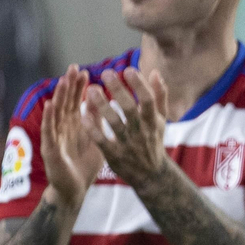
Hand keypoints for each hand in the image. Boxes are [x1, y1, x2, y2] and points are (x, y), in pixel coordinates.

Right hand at [39, 66, 103, 208]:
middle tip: (72, 68)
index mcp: (74, 125)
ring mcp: (54, 138)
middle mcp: (62, 128)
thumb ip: (96, 120)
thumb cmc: (85, 165)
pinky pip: (49, 131)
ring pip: (56, 114)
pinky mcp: (50, 149)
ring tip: (62, 81)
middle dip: (68, 86)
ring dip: (58, 97)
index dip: (78, 88)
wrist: (75, 190)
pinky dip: (49, 118)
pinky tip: (50, 105)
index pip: (75, 102)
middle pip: (64, 103)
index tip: (83, 72)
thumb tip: (101, 99)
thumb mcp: (95, 138)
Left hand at [84, 67, 170, 189]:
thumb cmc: (153, 141)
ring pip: (114, 123)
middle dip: (119, 90)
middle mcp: (141, 131)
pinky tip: (83, 115)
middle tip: (106, 73)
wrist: (151, 175)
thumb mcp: (160, 120)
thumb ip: (159, 96)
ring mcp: (128, 144)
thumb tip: (156, 72)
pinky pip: (102, 141)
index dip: (139, 85)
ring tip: (91, 89)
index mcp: (152, 121)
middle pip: (130, 109)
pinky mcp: (114, 155)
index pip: (148, 100)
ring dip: (102, 106)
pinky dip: (93, 129)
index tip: (128, 70)